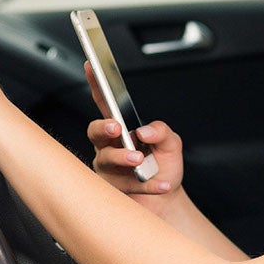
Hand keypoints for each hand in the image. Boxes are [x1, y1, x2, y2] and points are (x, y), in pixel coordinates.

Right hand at [85, 65, 184, 208]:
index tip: (92, 66)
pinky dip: (146, 185)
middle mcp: (107, 146)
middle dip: (104, 128)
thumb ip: (162, 131)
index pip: (105, 103)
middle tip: (117, 128)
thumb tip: (144, 131)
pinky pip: (125, 185)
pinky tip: (162, 184)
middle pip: (95, 131)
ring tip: (141, 161)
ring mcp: (107, 168)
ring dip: (123, 158)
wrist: (166, 197)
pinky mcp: (112, 189)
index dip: (96, 84)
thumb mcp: (171, 143)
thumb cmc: (162, 166)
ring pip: (106, 160)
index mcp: (120, 129)